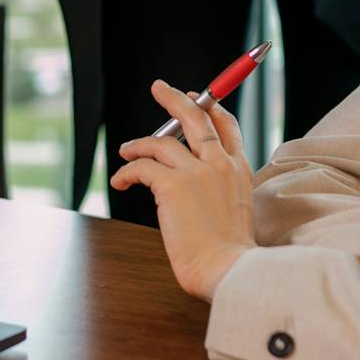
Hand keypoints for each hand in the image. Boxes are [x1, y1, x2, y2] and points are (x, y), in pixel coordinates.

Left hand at [110, 82, 256, 301]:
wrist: (230, 271)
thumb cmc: (230, 253)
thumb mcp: (235, 209)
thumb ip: (219, 189)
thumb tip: (190, 184)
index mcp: (240, 170)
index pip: (226, 125)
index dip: (209, 107)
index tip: (195, 97)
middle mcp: (220, 164)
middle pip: (196, 116)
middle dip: (175, 98)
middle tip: (160, 88)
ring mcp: (197, 172)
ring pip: (161, 141)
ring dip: (138, 144)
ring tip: (126, 151)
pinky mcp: (173, 185)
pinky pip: (142, 167)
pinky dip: (127, 172)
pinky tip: (120, 181)